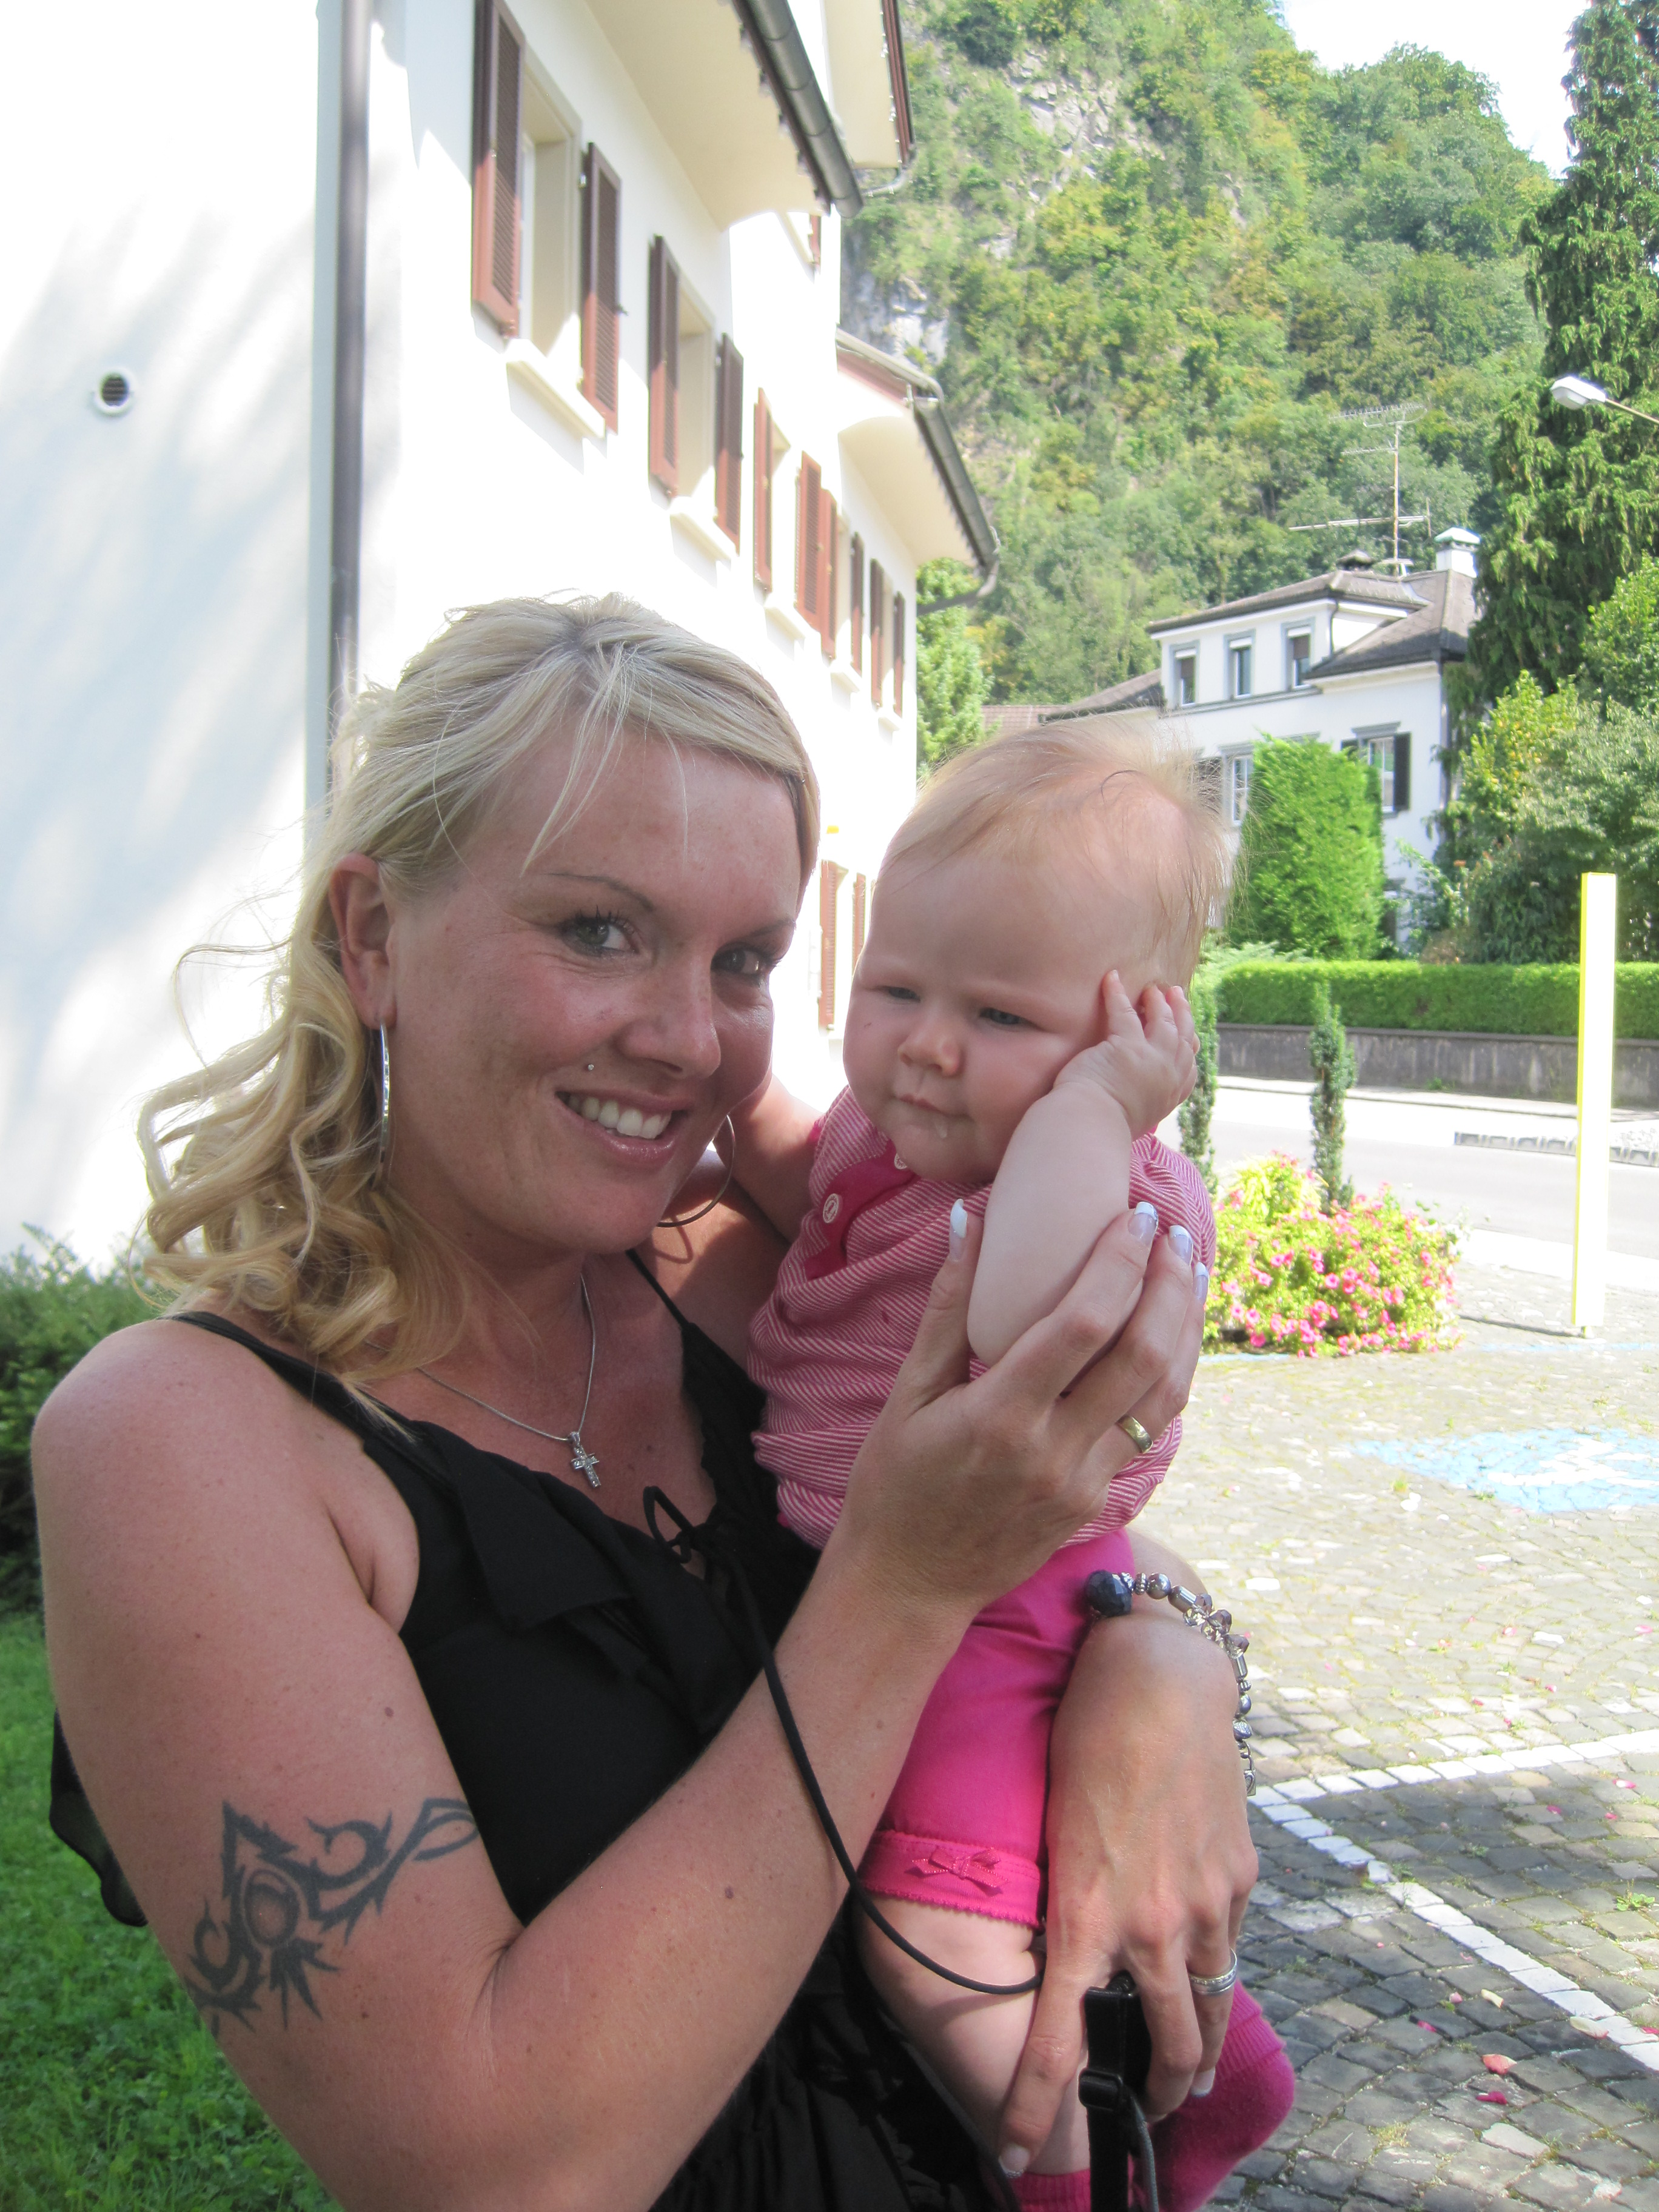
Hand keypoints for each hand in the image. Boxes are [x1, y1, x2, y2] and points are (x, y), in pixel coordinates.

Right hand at [830, 1211, 1205, 1632]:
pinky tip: (1173, 1337)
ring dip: (1186, 1328)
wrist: (910, 1584)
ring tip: (1189, 1273)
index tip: (1134, 1217)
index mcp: (1000, 1417)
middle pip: (1142, 1354)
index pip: (1084, 1324)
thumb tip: (970, 1219)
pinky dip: (1170, 1376)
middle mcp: (1053, 1452)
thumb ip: (947, 1307)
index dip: (1120, 1263)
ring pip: (1164, 1395)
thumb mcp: (907, 1394)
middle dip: (1167, 1284)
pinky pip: (1150, 1430)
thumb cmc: (895, 1484)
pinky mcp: (1096, 1502)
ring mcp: (1083, 1483)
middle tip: (1172, 1233)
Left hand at [999, 1580, 1256, 2164]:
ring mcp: (1205, 1904)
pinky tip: (1205, 1971)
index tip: (1018, 2150)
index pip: (1058, 2043)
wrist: (1158, 1677)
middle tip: (1138, 2114)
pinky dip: (1215, 1970)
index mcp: (1087, 1917)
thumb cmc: (1085, 1735)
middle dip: (1149, 2093)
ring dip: (1194, 2049)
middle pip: (1162, 2048)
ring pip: (1208, 2008)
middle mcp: (1152, 1925)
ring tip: (1182, 2074)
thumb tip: (1068, 1945)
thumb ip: (1066, 1896)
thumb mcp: (1052, 1825)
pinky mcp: (1237, 1875)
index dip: (1036, 2108)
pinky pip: (1228, 1945)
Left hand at [1053, 974, 1197, 1137]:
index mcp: (1171, 1096)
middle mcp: (1168, 1076)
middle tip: (1175, 994)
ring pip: (1162, 1021)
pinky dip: (1117, 993)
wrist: (1090, 1128)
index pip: (1189, 1066)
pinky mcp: (1127, 1047)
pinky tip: (1111, 978)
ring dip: (1157, 1002)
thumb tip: (1139, 1110)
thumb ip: (1142, 1108)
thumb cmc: (1103, 1129)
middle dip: (1181, 1013)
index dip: (1188, 1043)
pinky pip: (1124, 1012)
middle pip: (1182, 1036)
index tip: (1186, 1031)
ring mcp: (1152, 1060)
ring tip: (1151, 988)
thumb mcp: (1136, 1122)